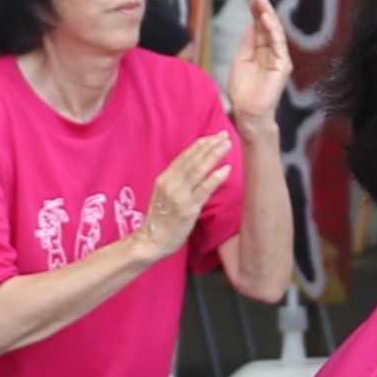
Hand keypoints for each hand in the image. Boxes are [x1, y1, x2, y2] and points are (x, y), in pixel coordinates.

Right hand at [137, 127, 235, 259]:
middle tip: (224, 134)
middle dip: (210, 145)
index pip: (184, 157)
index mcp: (165, 179)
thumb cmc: (161, 221)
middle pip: (192, 160)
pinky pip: (203, 190)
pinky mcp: (187, 209)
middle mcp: (170, 184)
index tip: (213, 136)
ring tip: (227, 145)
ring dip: (214, 155)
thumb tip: (193, 170)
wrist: (150, 242)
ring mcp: (178, 196)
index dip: (200, 145)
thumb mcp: (165, 195)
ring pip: (198, 170)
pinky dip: (215, 178)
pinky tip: (226, 169)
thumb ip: (177, 182)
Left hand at [225, 0, 294, 128]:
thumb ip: (248, 43)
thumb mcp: (241, 60)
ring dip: (268, 16)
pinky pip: (278, 44)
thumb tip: (252, 23)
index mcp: (261, 52)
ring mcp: (278, 59)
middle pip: (268, 27)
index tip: (252, 0)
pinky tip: (266, 19)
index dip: (256, 14)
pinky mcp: (282, 65)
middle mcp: (272, 53)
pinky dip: (273, 30)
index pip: (260, 28)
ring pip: (275, 33)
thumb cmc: (243, 91)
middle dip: (263, 10)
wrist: (247, 112)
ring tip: (261, 2)